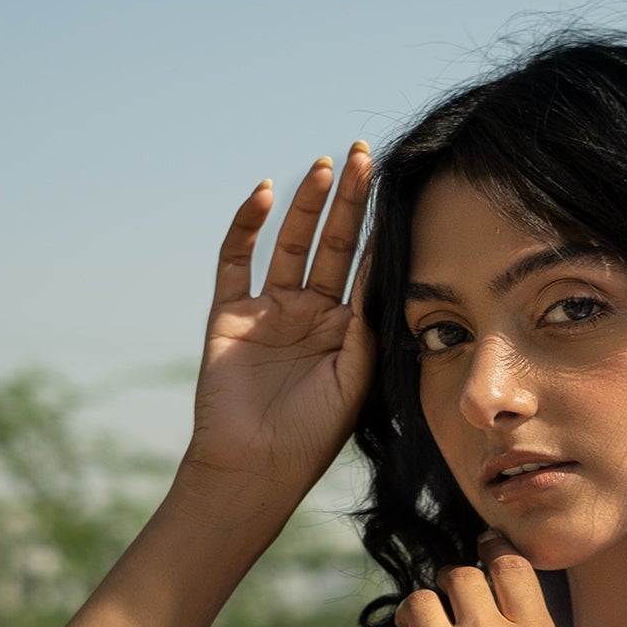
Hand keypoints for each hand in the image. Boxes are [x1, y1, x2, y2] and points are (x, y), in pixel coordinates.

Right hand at [178, 146, 375, 519]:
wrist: (256, 468)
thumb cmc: (312, 436)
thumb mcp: (354, 381)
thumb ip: (364, 329)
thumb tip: (373, 274)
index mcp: (345, 332)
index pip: (365, 268)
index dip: (378, 230)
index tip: (396, 190)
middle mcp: (310, 315)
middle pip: (332, 245)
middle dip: (349, 202)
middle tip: (365, 158)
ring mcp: (269, 311)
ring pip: (290, 245)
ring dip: (307, 206)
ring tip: (326, 167)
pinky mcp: (229, 314)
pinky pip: (236, 260)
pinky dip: (247, 226)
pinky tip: (266, 195)